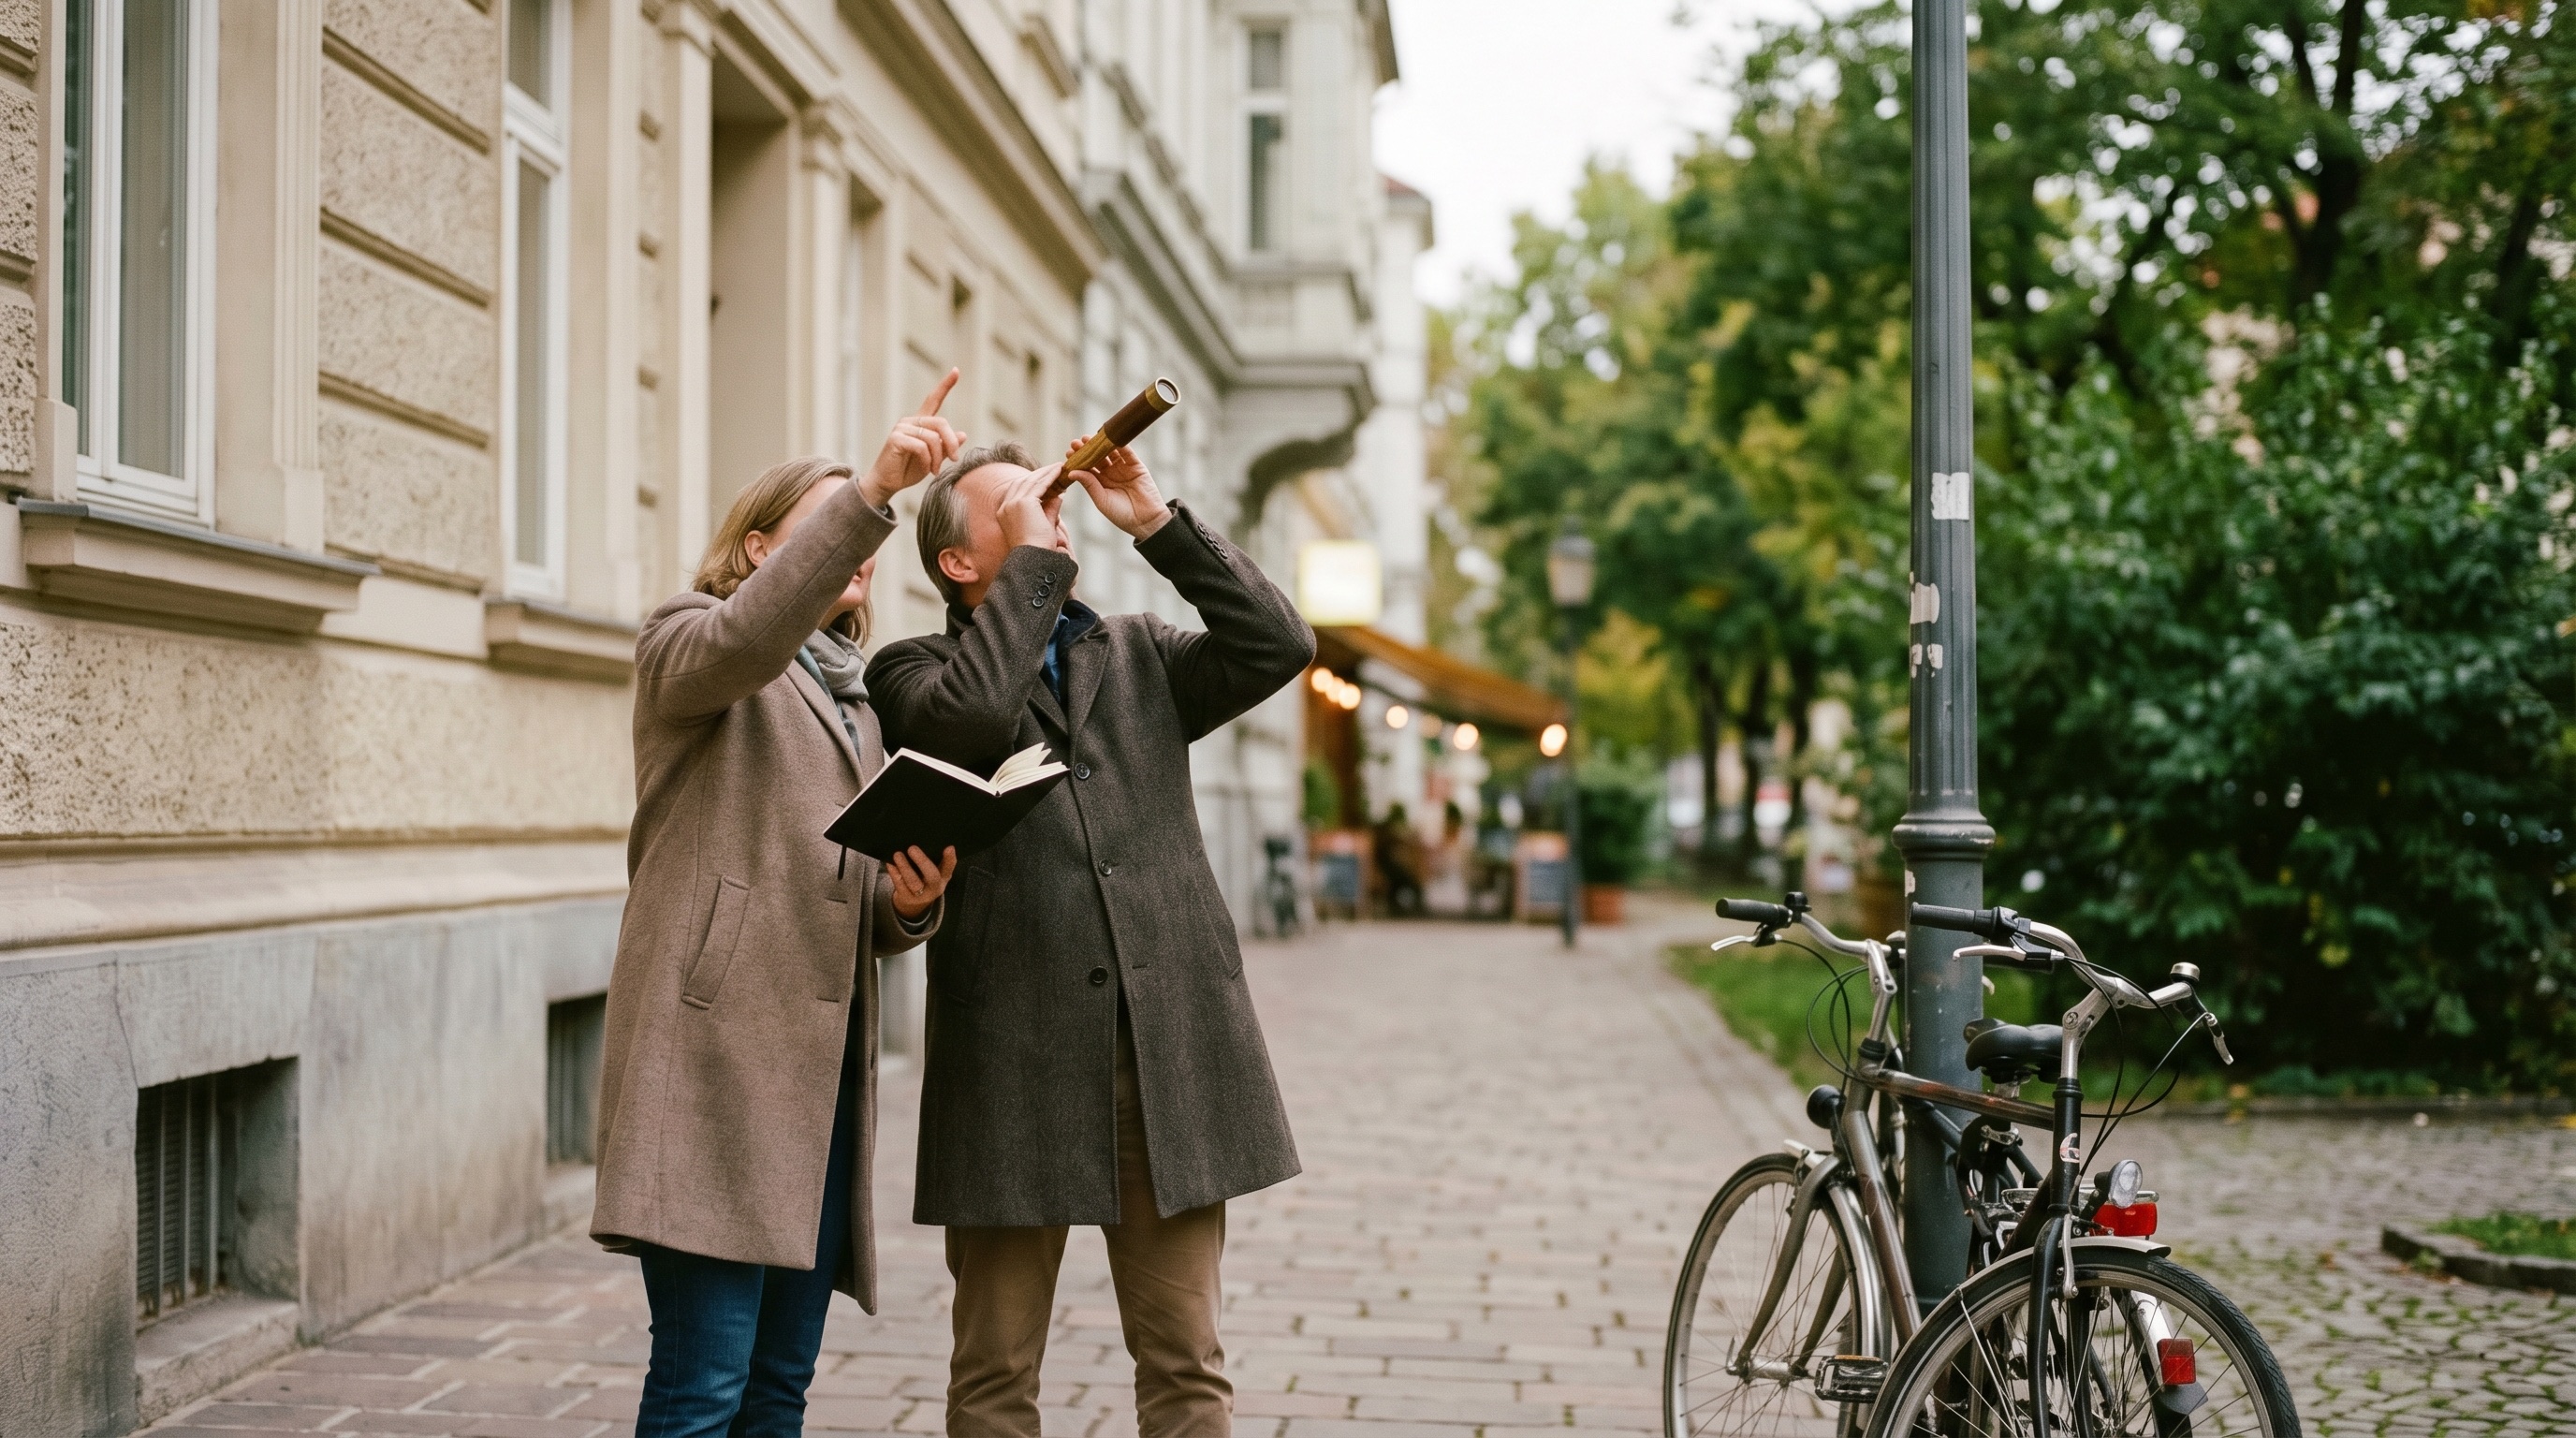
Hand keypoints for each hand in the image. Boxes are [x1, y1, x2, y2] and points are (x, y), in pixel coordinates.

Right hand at [860, 370, 964, 507]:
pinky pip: (922, 447)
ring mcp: (902, 428)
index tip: (956, 371)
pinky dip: (928, 461)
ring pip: (933, 438)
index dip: (945, 385)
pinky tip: (927, 469)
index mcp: (920, 423)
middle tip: (955, 460)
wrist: (888, 483)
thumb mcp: (934, 459)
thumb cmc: (909, 470)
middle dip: (951, 443)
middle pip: (941, 423)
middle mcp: (910, 421)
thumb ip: (946, 447)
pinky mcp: (896, 438)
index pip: (933, 400)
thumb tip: (963, 434)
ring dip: (939, 457)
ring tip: (936, 470)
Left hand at [886, 845, 956, 919]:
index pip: (949, 868)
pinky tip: (890, 863)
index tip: (949, 847)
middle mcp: (934, 888)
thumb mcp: (937, 873)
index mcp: (943, 878)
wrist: (915, 904)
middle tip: (912, 848)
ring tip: (897, 855)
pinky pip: (899, 884)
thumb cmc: (926, 880)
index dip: (950, 859)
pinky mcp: (905, 896)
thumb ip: (939, 860)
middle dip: (922, 862)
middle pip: (932, 876)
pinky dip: (894, 872)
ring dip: (905, 867)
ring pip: (913, 882)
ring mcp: (920, 894)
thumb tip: (939, 843)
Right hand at [995, 465, 1069, 549]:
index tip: (1046, 477)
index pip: (1017, 491)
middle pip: (1022, 482)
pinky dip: (1050, 476)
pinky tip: (1059, 470)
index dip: (1032, 482)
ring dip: (1045, 472)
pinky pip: (1039, 484)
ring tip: (1059, 467)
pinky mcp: (1024, 503)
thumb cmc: (1039, 548)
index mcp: (1004, 513)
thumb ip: (1049, 508)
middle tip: (1054, 468)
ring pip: (1031, 481)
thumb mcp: (1043, 524)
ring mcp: (1013, 503)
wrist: (1035, 559)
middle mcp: (1005, 506)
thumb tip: (1059, 495)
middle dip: (1038, 474)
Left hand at [1065, 441, 1170, 539]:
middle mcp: (1111, 474)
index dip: (1078, 459)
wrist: (1146, 521)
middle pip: (1097, 457)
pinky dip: (1120, 445)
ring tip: (1090, 438)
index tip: (1069, 453)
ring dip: (1101, 444)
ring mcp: (1124, 469)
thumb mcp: (1101, 499)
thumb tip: (1072, 471)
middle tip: (1076, 442)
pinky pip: (1128, 453)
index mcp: (1100, 483)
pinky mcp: (1137, 466)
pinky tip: (1111, 438)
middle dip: (1087, 449)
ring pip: (1110, 452)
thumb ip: (1089, 484)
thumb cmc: (1121, 515)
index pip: (1087, 467)